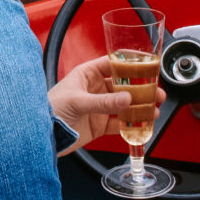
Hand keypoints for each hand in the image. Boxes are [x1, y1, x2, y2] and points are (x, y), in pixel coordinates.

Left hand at [47, 55, 166, 155]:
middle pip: (123, 85)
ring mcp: (98, 106)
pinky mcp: (100, 124)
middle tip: (156, 92)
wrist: (43, 135)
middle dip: (140, 88)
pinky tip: (143, 123)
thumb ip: (103, 102)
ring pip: (124, 104)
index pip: (111, 64)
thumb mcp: (77, 102)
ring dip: (139, 106)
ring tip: (154, 109)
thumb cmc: (50, 110)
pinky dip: (132, 123)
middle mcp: (94, 88)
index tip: (145, 64)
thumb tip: (126, 99)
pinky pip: (120, 122)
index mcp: (86, 74)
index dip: (128, 63)